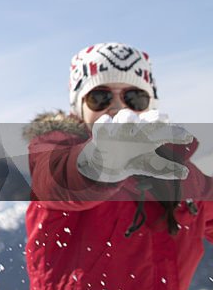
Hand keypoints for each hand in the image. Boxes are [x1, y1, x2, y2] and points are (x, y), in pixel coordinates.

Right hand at [77, 109, 193, 182]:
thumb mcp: (151, 166)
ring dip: (128, 117)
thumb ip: (166, 169)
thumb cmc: (134, 159)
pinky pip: (102, 124)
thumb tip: (185, 173)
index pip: (165, 129)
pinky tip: (109, 130)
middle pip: (146, 119)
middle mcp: (136, 127)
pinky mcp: (102, 133)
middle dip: (154, 117)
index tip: (188, 137)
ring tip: (131, 121)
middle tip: (163, 118)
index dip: (175, 132)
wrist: (109, 162)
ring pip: (124, 116)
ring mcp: (118, 128)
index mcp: (151, 134)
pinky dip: (105, 124)